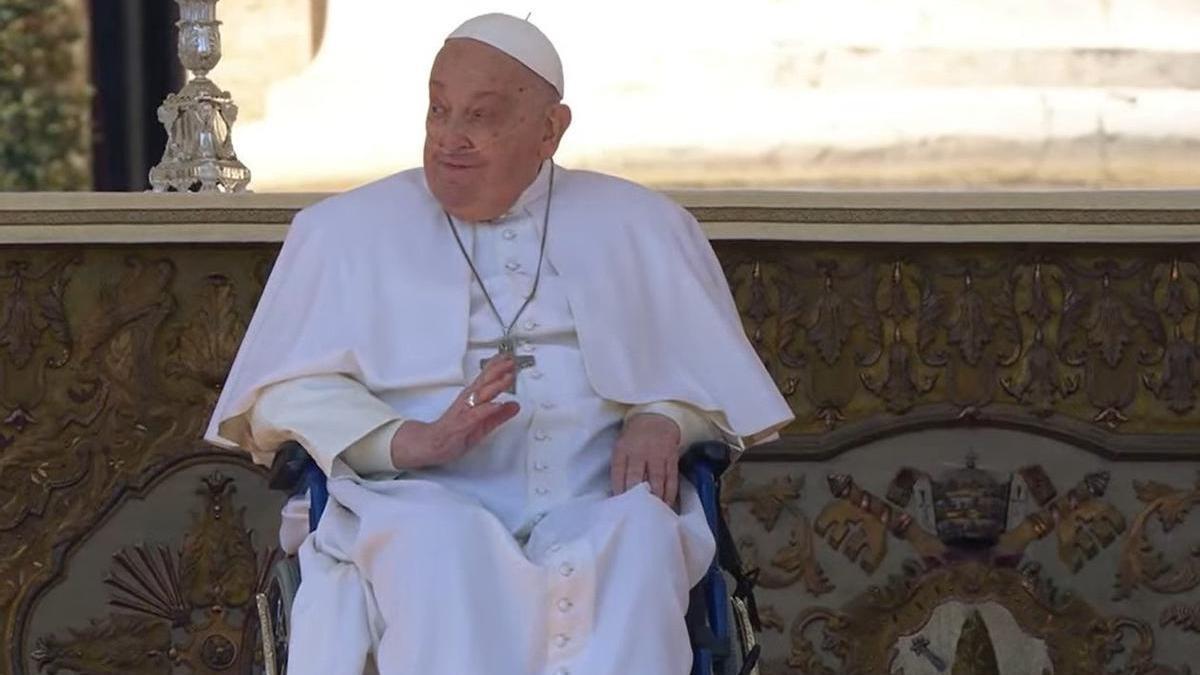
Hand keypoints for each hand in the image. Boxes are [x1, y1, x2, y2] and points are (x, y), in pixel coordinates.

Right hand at [389, 355, 520, 468]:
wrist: (432, 444)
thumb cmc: (455, 433)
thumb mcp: (483, 425)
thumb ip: (500, 415)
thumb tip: (515, 406)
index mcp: (473, 398)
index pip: (486, 379)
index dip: (498, 366)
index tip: (509, 357)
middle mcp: (468, 401)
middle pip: (484, 382)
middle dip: (498, 370)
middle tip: (511, 361)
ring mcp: (464, 410)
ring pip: (481, 395)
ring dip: (494, 385)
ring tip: (507, 378)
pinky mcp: (462, 423)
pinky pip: (475, 415)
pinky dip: (486, 409)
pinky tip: (496, 405)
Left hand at [611, 413, 681, 504]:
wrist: (656, 418)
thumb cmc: (634, 438)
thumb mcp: (621, 447)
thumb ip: (620, 467)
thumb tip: (619, 495)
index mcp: (622, 449)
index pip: (618, 473)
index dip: (618, 491)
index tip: (620, 507)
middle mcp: (639, 451)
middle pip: (636, 477)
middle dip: (636, 496)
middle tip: (636, 513)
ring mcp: (657, 454)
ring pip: (656, 480)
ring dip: (655, 498)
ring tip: (654, 513)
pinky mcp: (671, 458)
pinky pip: (671, 478)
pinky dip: (670, 493)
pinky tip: (668, 504)